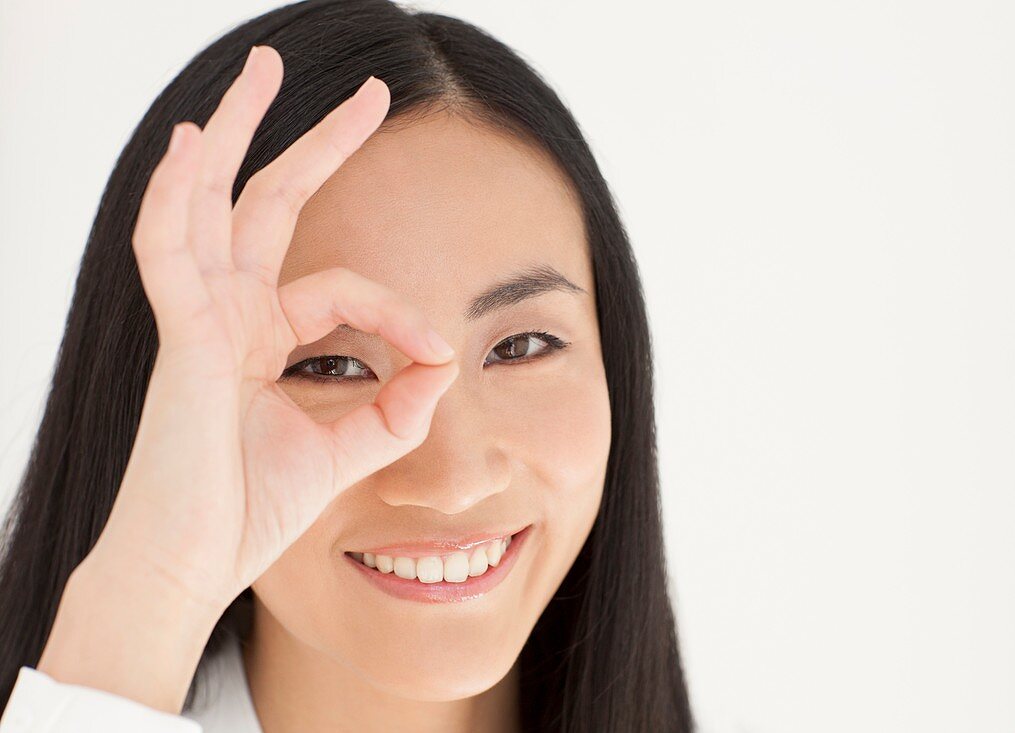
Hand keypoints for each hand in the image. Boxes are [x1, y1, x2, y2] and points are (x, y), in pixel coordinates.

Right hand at [89, 45, 458, 613]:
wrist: (193, 566)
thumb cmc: (249, 510)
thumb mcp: (346, 451)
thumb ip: (396, 408)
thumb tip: (447, 364)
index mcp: (263, 337)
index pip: (344, 289)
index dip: (400, 315)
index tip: (439, 356)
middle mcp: (228, 314)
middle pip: (270, 203)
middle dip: (317, 143)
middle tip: (368, 92)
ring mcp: (199, 318)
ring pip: (213, 201)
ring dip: (237, 132)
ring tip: (261, 69)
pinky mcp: (180, 339)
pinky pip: (169, 251)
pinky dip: (175, 197)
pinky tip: (193, 144)